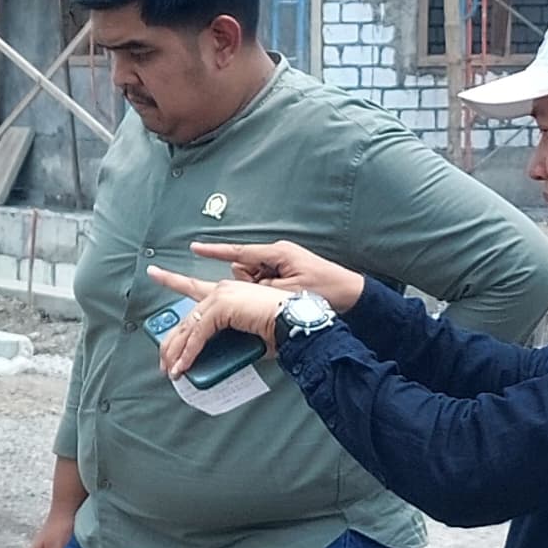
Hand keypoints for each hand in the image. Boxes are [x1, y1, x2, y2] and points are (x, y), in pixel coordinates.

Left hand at [145, 267, 290, 375]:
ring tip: (171, 370)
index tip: (155, 273)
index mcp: (228, 291)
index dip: (171, 281)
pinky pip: (198, 335)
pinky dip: (189, 354)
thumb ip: (227, 338)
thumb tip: (213, 356)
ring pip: (188, 328)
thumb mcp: (245, 333)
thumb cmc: (279, 328)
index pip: (192, 287)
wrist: (295, 322)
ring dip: (177, 353)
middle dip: (171, 341)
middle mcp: (221, 290)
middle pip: (185, 316)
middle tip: (163, 359)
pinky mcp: (221, 308)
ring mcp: (220, 297)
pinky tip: (183, 366)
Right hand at [194, 236, 364, 312]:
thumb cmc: (326, 290)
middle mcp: (277, 255)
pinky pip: (265, 282)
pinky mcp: (287, 273)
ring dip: (260, 290)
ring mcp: (282, 264)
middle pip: (245, 269)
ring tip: (281, 299)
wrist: (353, 296)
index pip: (238, 251)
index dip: (214, 251)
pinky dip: (268, 292)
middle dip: (250, 284)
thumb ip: (260, 287)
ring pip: (253, 278)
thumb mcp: (289, 291)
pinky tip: (283, 300)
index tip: (194, 247)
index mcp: (277, 253)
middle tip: (268, 292)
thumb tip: (241, 284)